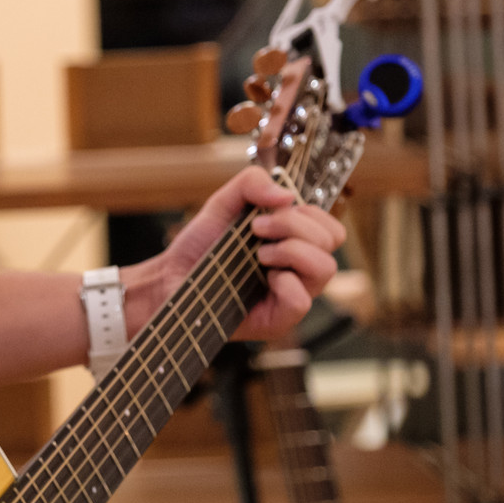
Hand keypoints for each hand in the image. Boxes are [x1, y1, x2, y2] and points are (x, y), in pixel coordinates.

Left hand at [124, 166, 344, 343]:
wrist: (172, 276)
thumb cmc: (201, 244)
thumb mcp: (224, 202)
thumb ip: (252, 183)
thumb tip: (287, 196)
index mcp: (295, 242)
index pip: (331, 227)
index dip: (309, 213)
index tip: (268, 213)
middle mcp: (299, 269)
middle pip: (332, 241)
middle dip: (294, 226)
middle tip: (256, 230)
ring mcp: (291, 295)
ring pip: (326, 268)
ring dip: (292, 251)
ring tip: (259, 254)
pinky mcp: (278, 319)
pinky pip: (302, 301)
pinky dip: (285, 284)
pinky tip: (263, 279)